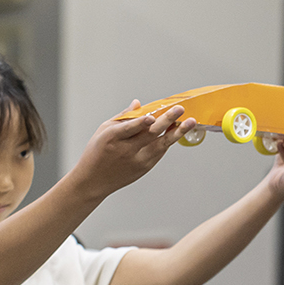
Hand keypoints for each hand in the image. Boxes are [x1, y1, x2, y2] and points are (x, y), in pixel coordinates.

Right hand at [69, 99, 196, 198]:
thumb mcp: (104, 131)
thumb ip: (123, 117)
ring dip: (177, 132)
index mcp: (112, 138)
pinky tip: (177, 131)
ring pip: (161, 144)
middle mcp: (126, 150)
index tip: (151, 116)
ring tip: (190, 122)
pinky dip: (169, 140)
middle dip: (167, 120)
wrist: (93, 181)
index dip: (141, 123)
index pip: (129, 128)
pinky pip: (160, 151)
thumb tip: (139, 103)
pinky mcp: (145, 167)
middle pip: (150, 134)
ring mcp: (137, 160)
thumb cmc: (97, 152)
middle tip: (179, 109)